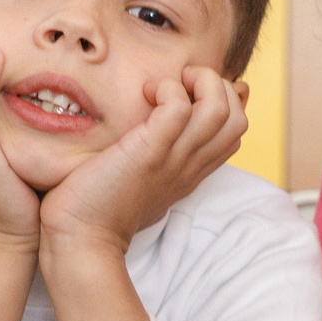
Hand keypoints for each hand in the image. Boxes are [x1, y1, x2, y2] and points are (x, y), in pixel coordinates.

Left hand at [40, 66, 248, 258]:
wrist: (82, 238)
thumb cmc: (101, 208)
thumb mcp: (140, 180)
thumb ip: (156, 158)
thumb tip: (154, 132)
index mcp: (192, 172)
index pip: (235, 131)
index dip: (221, 101)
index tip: (184, 94)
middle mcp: (191, 165)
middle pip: (239, 118)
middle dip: (216, 86)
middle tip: (177, 85)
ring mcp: (175, 159)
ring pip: (221, 108)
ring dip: (198, 82)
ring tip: (163, 87)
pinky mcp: (150, 152)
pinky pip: (179, 108)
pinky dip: (167, 89)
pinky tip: (144, 94)